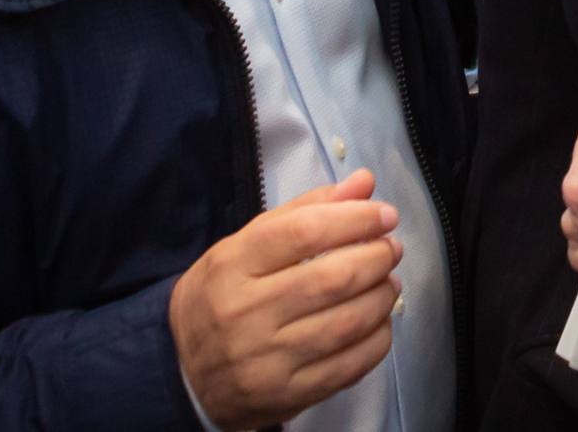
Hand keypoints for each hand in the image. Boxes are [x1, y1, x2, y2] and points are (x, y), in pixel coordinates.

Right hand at [171, 170, 404, 429]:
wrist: (186, 372)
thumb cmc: (223, 296)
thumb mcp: (246, 245)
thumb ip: (305, 211)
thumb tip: (364, 182)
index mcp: (231, 266)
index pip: (303, 233)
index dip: (355, 219)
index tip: (385, 215)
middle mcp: (244, 313)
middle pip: (332, 278)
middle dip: (377, 257)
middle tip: (390, 249)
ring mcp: (265, 359)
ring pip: (347, 322)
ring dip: (382, 297)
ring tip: (388, 283)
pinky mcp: (286, 394)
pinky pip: (350, 365)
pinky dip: (377, 338)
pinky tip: (379, 322)